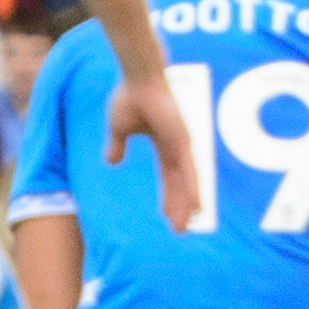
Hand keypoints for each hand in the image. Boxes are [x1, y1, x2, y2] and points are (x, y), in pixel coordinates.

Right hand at [103, 66, 203, 227]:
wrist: (138, 78)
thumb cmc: (130, 97)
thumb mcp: (119, 129)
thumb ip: (117, 146)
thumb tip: (112, 163)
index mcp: (165, 144)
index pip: (168, 177)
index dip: (169, 197)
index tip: (167, 215)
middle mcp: (178, 147)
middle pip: (180, 184)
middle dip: (178, 207)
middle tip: (180, 230)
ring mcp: (183, 145)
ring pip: (186, 182)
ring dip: (186, 205)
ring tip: (186, 226)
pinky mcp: (183, 142)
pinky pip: (189, 171)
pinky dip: (193, 190)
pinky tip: (197, 206)